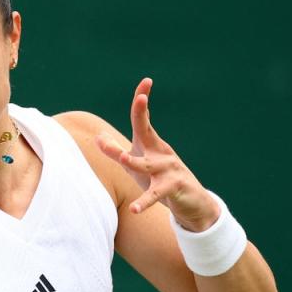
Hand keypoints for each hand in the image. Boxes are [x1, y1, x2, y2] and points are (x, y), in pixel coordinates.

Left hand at [95, 78, 219, 230]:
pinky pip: (155, 195)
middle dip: (142, 116)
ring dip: (134, 161)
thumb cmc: (159, 181)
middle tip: (140, 100)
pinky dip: (143, 202)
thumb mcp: (137, 166)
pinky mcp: (172, 188)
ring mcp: (168, 170)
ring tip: (124, 158)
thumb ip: (116, 151)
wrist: (193, 204)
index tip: (146, 82)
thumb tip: (98, 136)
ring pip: (147, 165)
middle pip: (146, 133)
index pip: (143, 120)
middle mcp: (161, 153)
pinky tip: (134, 209)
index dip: (142, 101)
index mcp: (151, 145)